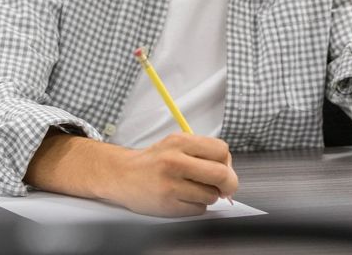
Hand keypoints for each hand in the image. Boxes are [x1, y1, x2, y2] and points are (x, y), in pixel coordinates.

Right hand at [108, 132, 238, 216]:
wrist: (122, 175)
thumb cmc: (153, 161)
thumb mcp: (175, 145)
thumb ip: (201, 152)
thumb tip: (229, 170)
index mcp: (179, 141)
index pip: (221, 150)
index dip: (226, 162)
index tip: (222, 168)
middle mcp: (174, 160)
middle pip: (222, 174)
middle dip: (228, 184)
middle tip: (223, 188)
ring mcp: (170, 184)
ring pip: (211, 195)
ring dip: (208, 196)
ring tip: (192, 190)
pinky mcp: (167, 204)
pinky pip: (198, 209)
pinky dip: (196, 206)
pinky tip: (182, 198)